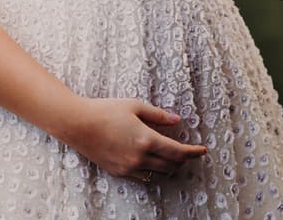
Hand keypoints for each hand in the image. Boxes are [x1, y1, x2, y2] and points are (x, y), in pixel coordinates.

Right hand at [69, 97, 206, 180]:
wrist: (79, 124)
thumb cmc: (106, 110)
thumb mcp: (135, 106)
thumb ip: (158, 115)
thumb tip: (176, 120)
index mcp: (146, 139)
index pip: (178, 152)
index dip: (193, 152)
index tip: (203, 150)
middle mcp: (140, 157)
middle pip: (171, 165)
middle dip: (183, 160)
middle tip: (189, 151)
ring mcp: (129, 167)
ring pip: (158, 173)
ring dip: (169, 166)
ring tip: (173, 156)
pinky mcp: (119, 172)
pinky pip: (143, 176)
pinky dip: (153, 170)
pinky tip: (152, 161)